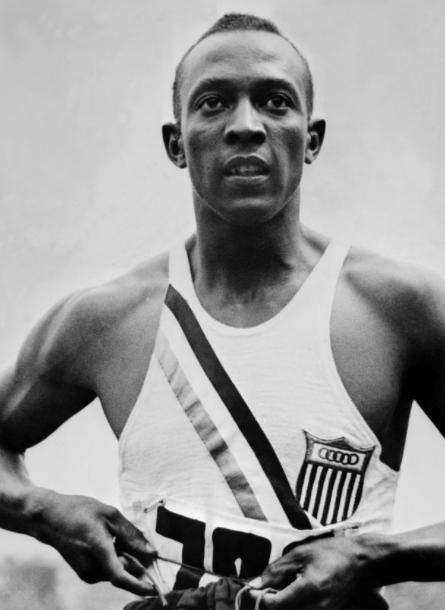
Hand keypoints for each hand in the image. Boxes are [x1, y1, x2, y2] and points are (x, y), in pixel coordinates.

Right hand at [29, 488, 156, 595]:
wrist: (50, 518)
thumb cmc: (79, 511)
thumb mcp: (110, 515)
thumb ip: (131, 534)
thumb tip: (151, 551)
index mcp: (98, 550)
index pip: (121, 577)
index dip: (139, 586)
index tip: (155, 589)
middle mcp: (91, 567)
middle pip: (123, 572)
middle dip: (136, 561)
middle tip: (139, 541)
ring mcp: (86, 572)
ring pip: (116, 571)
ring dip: (125, 559)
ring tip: (115, 536)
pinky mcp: (84, 573)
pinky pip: (107, 570)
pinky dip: (115, 560)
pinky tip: (109, 542)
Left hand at [249, 534, 387, 609]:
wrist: (359, 562)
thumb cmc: (330, 553)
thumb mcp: (299, 554)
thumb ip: (275, 571)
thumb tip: (253, 585)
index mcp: (310, 590)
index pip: (275, 605)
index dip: (259, 599)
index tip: (251, 590)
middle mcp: (317, 608)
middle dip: (267, 606)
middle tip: (262, 592)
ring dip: (279, 608)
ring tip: (277, 593)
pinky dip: (291, 608)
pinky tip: (289, 597)